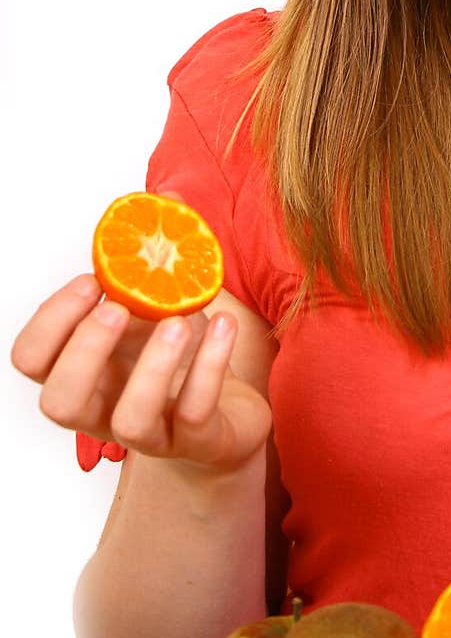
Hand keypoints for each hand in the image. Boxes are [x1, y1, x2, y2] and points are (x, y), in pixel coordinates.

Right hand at [11, 273, 272, 475]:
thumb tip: (165, 196)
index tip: (92, 280)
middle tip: (120, 305)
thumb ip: (157, 253)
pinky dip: (209, 366)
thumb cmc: (183, 356)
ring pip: (130, 421)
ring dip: (153, 365)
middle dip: (85, 348)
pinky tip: (224, 326)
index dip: (51, 321)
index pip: (32, 360)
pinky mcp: (199, 441)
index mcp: (84, 371)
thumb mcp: (162, 304)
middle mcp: (105, 409)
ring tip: (178, 319)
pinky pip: (195, 414)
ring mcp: (153, 434)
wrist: (230, 413)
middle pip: (61, 402)